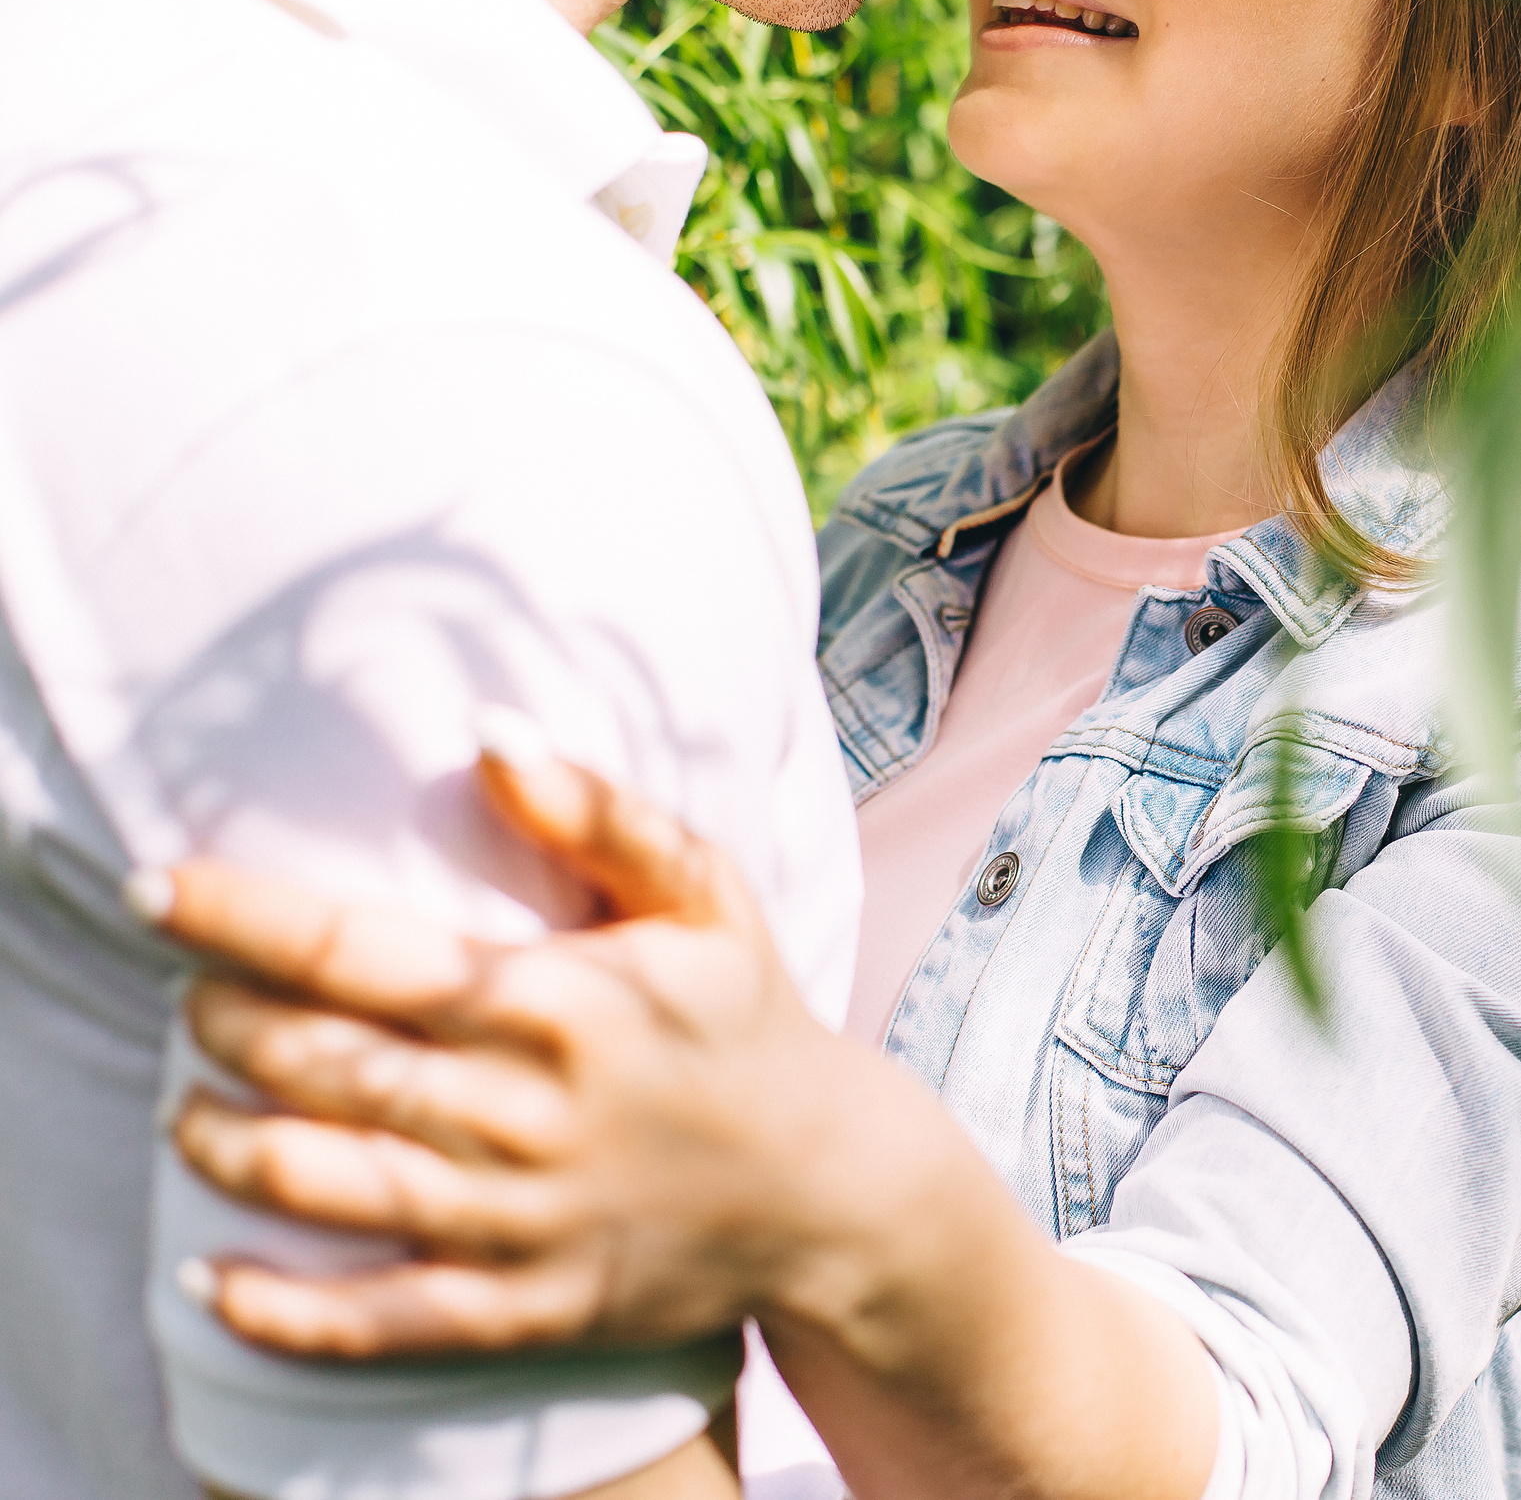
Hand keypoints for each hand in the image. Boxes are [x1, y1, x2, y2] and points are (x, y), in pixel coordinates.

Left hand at [144, 729, 876, 1357]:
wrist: (832, 1188)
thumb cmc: (747, 1021)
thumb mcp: (707, 896)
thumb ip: (601, 810)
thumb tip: (490, 730)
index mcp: (558, 997)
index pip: (355, 951)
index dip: (237, 918)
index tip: (155, 888)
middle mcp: (527, 1109)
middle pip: (314, 1063)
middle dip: (221, 1024)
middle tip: (197, 999)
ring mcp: (524, 1218)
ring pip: (323, 1183)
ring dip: (225, 1144)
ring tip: (192, 1111)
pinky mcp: (528, 1308)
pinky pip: (376, 1322)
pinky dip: (279, 1310)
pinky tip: (214, 1277)